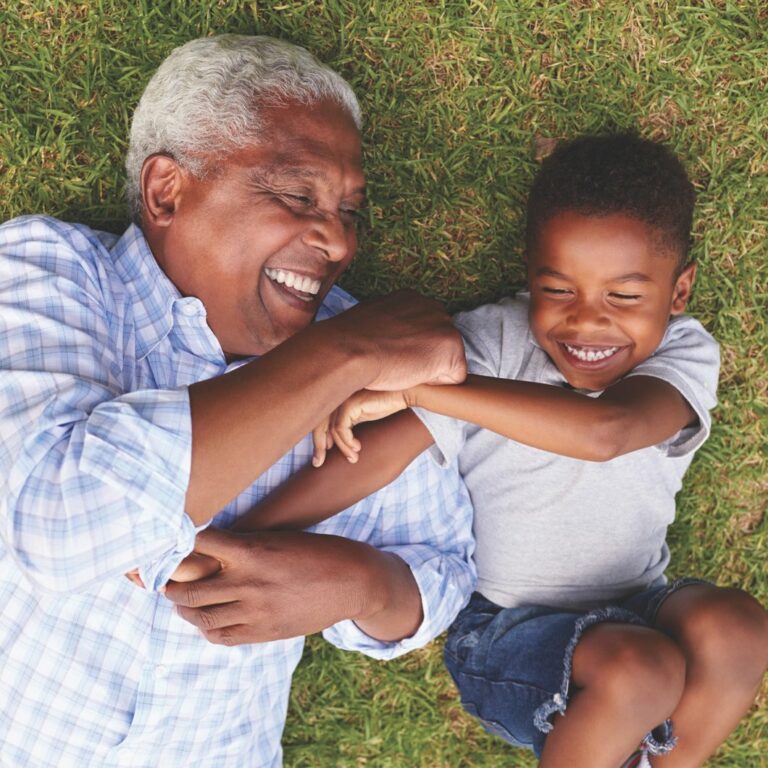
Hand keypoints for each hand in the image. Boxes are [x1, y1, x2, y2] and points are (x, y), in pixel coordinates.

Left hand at [163, 527, 380, 644]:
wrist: (353, 582)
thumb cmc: (317, 552)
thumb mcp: (279, 539)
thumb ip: (244, 546)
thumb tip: (208, 550)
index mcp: (252, 551)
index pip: (198, 544)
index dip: (179, 545)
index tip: (171, 545)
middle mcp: (248, 582)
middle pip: (190, 590)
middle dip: (171, 586)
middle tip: (166, 582)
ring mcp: (255, 611)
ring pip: (201, 617)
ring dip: (185, 610)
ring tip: (182, 603)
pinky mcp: (264, 633)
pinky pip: (222, 637)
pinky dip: (208, 629)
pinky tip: (208, 621)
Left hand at [312, 389, 409, 465]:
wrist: (404, 393)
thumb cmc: (386, 404)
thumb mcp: (362, 417)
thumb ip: (347, 425)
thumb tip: (332, 444)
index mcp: (337, 399)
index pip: (318, 421)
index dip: (317, 440)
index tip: (320, 458)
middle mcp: (337, 398)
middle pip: (318, 425)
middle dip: (318, 446)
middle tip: (318, 463)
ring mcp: (342, 399)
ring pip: (332, 430)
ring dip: (343, 448)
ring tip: (353, 458)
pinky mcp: (350, 404)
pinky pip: (341, 429)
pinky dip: (347, 442)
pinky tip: (358, 448)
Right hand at [327, 289, 465, 391]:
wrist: (348, 350)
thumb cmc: (349, 342)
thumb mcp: (369, 321)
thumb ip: (387, 325)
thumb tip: (383, 337)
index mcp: (412, 299)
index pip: (424, 332)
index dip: (409, 351)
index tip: (389, 354)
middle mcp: (432, 306)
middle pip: (439, 346)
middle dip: (423, 359)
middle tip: (394, 363)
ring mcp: (445, 325)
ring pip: (447, 362)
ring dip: (428, 371)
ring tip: (400, 367)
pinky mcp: (452, 348)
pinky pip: (455, 377)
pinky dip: (436, 383)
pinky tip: (412, 375)